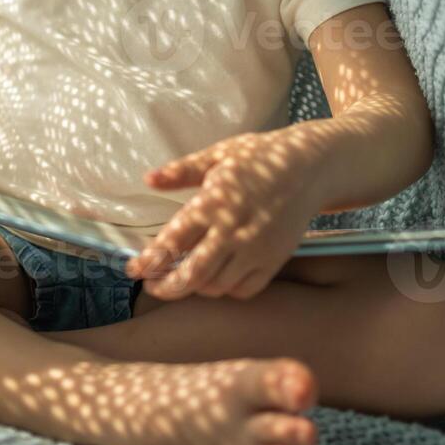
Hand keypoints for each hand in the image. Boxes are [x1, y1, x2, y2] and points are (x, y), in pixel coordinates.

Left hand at [123, 131, 324, 300]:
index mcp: (214, 202)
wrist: (311, 166)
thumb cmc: (260, 157)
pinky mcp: (275, 259)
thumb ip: (182, 171)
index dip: (150, 260)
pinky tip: (216, 278)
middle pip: (193, 274)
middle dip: (167, 287)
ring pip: (218, 286)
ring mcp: (257, 248)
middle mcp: (234, 230)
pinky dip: (227, 290)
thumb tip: (149, 179)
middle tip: (153, 287)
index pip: (173, 240)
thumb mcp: (218, 155)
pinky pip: (246, 289)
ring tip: (181, 279)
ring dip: (196, 288)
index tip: (133, 270)